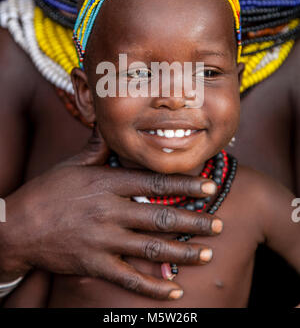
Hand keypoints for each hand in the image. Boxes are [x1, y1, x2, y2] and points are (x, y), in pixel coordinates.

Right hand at [0, 129, 221, 299]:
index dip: (185, 184)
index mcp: (107, 183)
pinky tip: (174, 289)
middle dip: (194, 221)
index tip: (210, 186)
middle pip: (160, 216)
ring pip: (152, 248)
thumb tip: (110, 123)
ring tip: (207, 253)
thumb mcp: (73, 163)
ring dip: (183, 252)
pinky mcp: (95, 264)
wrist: (18, 226)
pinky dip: (153, 286)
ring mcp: (103, 240)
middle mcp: (110, 211)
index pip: (154, 182)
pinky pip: (129, 277)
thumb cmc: (47, 192)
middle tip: (219, 224)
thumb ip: (97, 145)